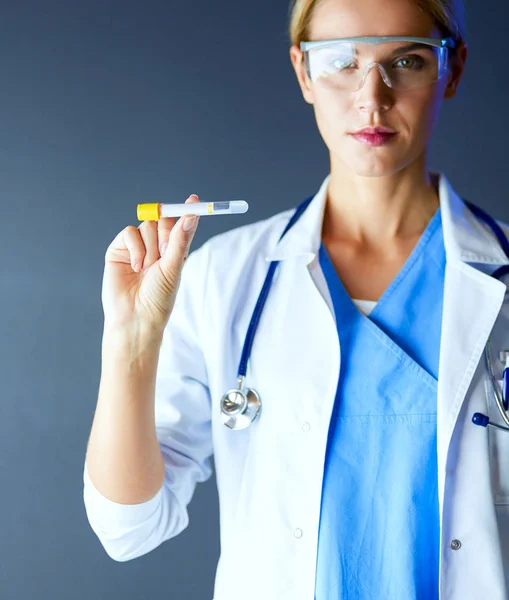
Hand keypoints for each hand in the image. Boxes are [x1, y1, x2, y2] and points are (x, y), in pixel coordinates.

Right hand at [101, 194, 200, 333]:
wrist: (135, 317)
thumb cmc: (158, 298)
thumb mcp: (173, 267)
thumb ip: (180, 239)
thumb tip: (191, 215)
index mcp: (174, 251)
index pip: (182, 225)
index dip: (187, 211)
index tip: (195, 199)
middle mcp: (157, 246)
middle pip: (163, 220)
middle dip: (166, 233)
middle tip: (165, 253)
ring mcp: (137, 247)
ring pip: (147, 225)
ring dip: (150, 247)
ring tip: (147, 269)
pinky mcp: (119, 249)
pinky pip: (129, 232)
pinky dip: (135, 248)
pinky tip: (136, 267)